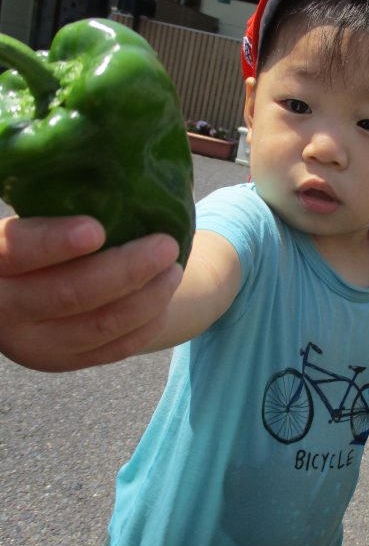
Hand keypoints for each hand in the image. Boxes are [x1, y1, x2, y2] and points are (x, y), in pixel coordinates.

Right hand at [0, 215, 182, 370]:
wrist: (19, 293)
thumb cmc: (39, 238)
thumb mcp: (31, 224)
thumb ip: (52, 213)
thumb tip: (111, 184)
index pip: (15, 252)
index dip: (53, 242)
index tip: (96, 229)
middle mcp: (4, 309)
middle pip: (68, 293)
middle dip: (126, 269)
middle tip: (166, 244)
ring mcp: (33, 343)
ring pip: (99, 325)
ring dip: (147, 297)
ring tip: (174, 269)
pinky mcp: (62, 361)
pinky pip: (112, 349)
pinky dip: (146, 323)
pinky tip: (164, 298)